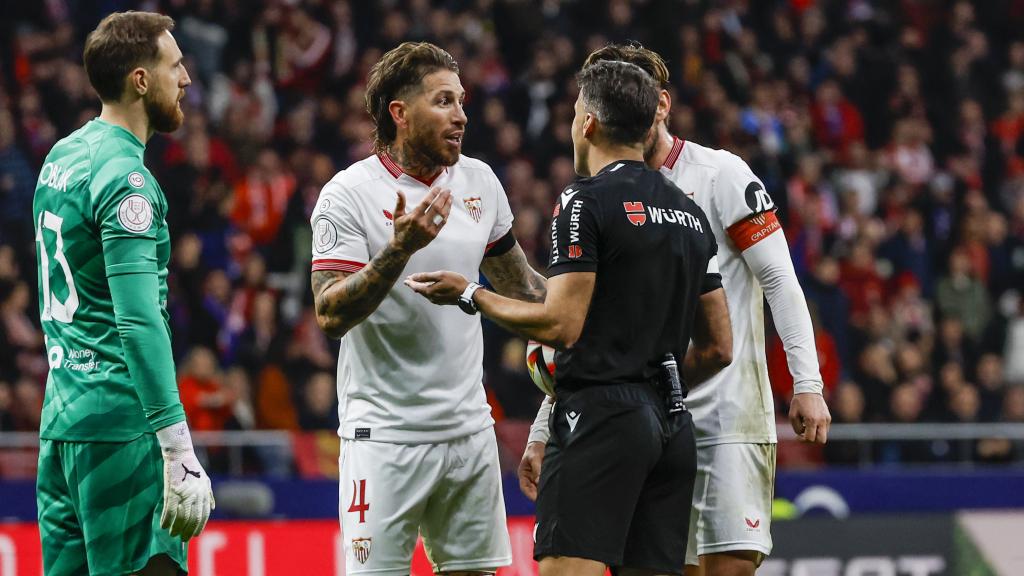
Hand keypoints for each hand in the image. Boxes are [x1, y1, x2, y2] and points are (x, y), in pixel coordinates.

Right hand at [156, 423, 214, 539]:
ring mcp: (184, 494)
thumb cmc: (193, 467)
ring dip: (176, 528)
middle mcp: (196, 495)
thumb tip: (212, 508)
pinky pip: (169, 511)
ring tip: (172, 534)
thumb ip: (209, 495)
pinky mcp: (172, 492)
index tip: (195, 535)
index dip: (199, 526)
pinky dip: (166, 520)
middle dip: (188, 531)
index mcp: (204, 493)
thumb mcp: (206, 480)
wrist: (180, 455)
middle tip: (183, 539)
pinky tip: (163, 526)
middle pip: (193, 519)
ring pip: (181, 517)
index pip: (204, 515)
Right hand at [391, 187, 452, 253]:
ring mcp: (429, 229)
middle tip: (448, 190)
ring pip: (441, 215)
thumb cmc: (400, 229)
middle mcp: (423, 222)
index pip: (426, 202)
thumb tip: (399, 191)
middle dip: (443, 197)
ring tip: (450, 198)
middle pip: (436, 207)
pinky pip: (442, 223)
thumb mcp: (397, 215)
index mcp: (414, 216)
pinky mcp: (433, 234)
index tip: (438, 188)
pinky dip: (446, 215)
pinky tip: (448, 209)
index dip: (433, 194)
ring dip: (447, 205)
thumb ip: (400, 203)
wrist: (403, 246)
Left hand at [404, 270, 469, 304]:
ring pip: (425, 294)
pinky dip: (427, 291)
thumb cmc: (454, 282)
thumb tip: (413, 277)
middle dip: (414, 285)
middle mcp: (431, 298)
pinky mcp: (442, 301)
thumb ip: (426, 276)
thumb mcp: (440, 275)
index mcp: (429, 291)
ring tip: (417, 283)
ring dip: (420, 288)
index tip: (405, 280)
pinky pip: (431, 295)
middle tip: (409, 280)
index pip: (416, 286)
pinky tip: (428, 288)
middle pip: (420, 291)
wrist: (467, 294)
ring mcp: (437, 300)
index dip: (410, 282)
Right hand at [518, 441, 544, 501]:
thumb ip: (537, 469)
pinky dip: (547, 486)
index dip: (529, 494)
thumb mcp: (535, 457)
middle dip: (537, 495)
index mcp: (523, 473)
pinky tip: (552, 488)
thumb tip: (538, 481)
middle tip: (545, 499)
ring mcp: (535, 477)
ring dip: (542, 491)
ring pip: (538, 487)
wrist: (540, 443)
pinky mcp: (542, 476)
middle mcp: (528, 477)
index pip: (524, 487)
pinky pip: (543, 483)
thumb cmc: (535, 449)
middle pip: (532, 490)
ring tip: (549, 495)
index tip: (536, 498)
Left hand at [789, 392, 831, 443]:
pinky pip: (825, 429)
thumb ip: (796, 428)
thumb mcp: (792, 415)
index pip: (810, 438)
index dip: (802, 440)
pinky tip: (811, 422)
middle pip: (821, 440)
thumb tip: (802, 435)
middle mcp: (821, 421)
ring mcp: (826, 419)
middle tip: (804, 434)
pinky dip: (818, 429)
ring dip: (815, 434)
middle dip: (812, 440)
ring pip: (824, 435)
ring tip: (807, 426)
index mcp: (811, 420)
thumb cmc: (798, 402)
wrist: (809, 389)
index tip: (798, 436)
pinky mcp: (828, 417)